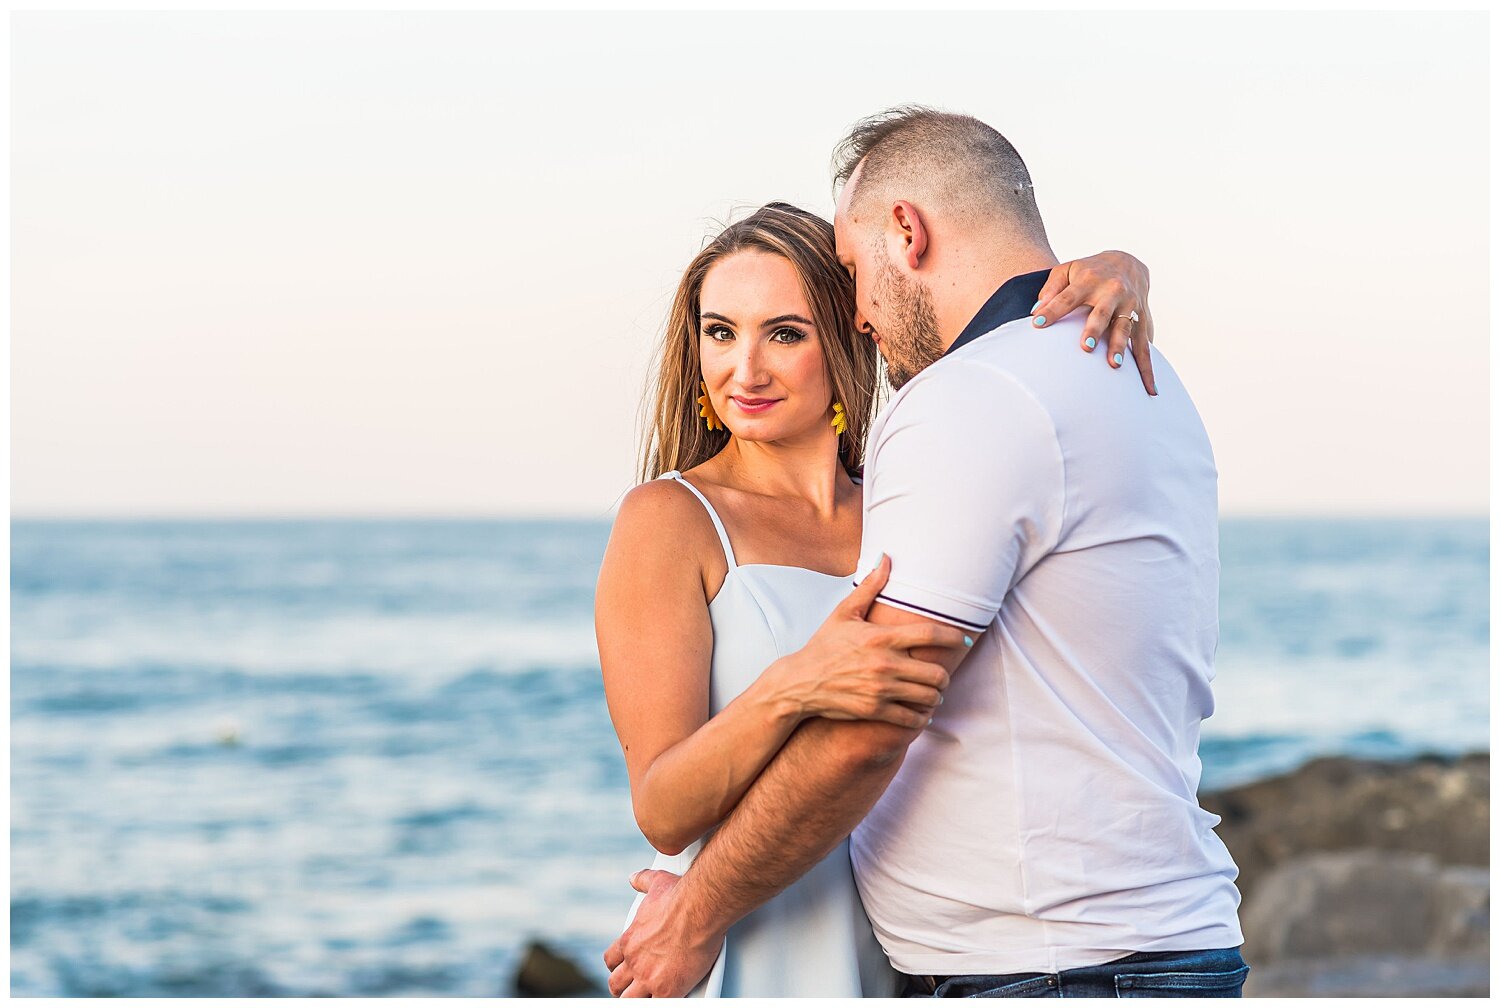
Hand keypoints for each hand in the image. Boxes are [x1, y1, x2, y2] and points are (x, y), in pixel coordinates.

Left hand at [603, 869, 722, 997]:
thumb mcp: (656, 883)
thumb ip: (643, 881)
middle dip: (623, 988)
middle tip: (633, 989)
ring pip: (630, 1000)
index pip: (611, 960)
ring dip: (637, 1000)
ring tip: (648, 997)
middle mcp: (635, 960)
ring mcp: (648, 977)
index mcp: (630, 939)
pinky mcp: (667, 989)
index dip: (616, 967)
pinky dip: (659, 1003)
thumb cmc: (681, 897)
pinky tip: (667, 999)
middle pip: (616, 984)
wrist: (698, 909)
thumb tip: (635, 878)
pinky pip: (655, 1005)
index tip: (623, 969)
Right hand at [765, 554, 968, 728]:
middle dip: (945, 675)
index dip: (954, 637)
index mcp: (881, 637)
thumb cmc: (824, 645)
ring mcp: (880, 690)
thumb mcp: (845, 613)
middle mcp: (884, 664)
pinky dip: (922, 717)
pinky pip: (911, 719)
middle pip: (936, 672)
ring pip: (928, 697)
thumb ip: (871, 586)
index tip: (965, 639)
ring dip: (935, 696)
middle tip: (942, 675)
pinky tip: (921, 712)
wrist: (800, 682)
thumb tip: (886, 557)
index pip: (930, 634)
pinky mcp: (874, 710)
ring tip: (933, 693)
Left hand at [1031, 251, 1156, 395]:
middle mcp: (1112, 292)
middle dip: (1095, 330)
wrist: (1128, 262)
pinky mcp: (1142, 319)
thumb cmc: (1089, 271)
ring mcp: (1129, 306)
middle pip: (1101, 313)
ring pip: (1125, 328)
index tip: (1036, 323)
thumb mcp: (1067, 270)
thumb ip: (1051, 289)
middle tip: (1086, 347)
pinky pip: (1145, 345)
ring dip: (1120, 346)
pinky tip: (1149, 387)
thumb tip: (1035, 311)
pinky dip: (1147, 366)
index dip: (1052, 310)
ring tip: (1114, 365)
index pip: (1066, 297)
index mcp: (1089, 280)